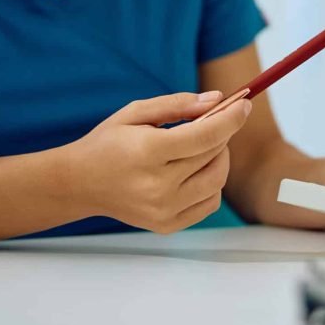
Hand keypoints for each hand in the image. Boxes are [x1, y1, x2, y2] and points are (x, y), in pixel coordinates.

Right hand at [80, 92, 250, 233]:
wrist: (79, 183)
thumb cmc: (108, 142)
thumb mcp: (136, 112)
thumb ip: (178, 104)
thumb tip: (217, 100)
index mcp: (148, 152)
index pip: (206, 135)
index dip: (231, 118)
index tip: (244, 103)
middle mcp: (158, 185)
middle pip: (214, 155)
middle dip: (224, 132)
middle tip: (217, 120)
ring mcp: (163, 209)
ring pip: (217, 180)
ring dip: (220, 157)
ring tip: (204, 145)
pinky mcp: (167, 225)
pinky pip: (209, 203)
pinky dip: (212, 183)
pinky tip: (196, 169)